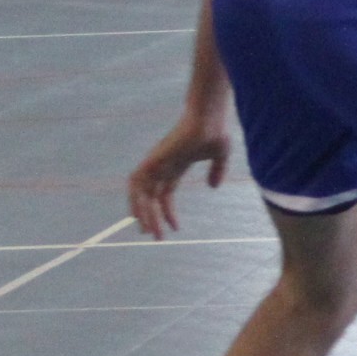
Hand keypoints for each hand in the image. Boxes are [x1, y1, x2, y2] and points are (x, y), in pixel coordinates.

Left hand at [128, 107, 229, 236]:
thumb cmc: (215, 131)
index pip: (166, 194)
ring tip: (149, 231)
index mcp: (176, 166)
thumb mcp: (220, 156)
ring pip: (141, 193)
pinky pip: (137, 183)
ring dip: (143, 213)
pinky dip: (136, 200)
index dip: (167, 212)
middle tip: (156, 237)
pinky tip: (140, 215)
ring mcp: (156, 162)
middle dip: (152, 217)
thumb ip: (216, 171)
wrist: (208, 117)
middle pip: (150, 197)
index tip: (176, 229)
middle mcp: (163, 166)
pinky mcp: (153, 160)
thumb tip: (213, 187)